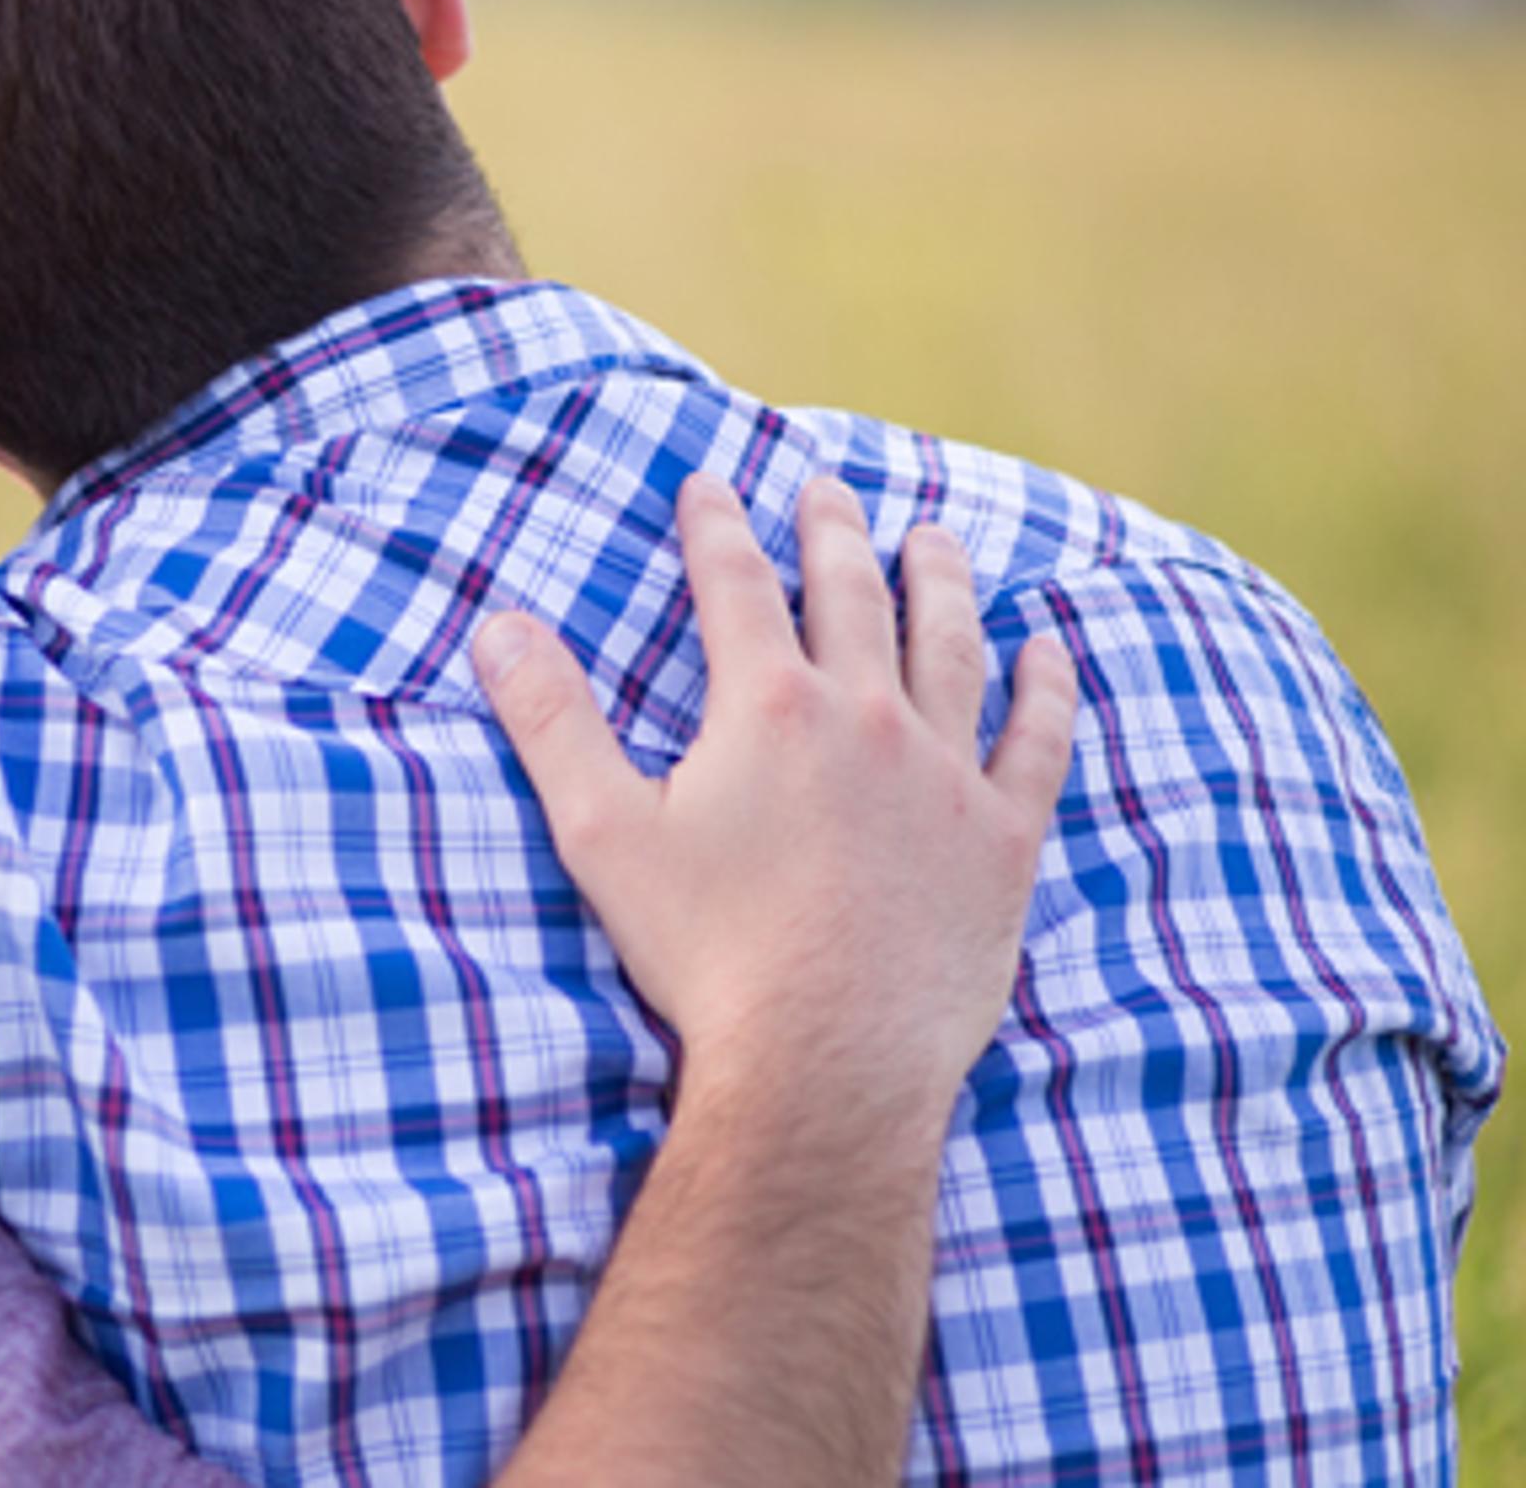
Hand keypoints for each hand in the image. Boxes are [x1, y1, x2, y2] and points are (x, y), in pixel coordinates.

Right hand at [471, 474, 1076, 1106]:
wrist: (826, 1059)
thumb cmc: (705, 953)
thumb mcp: (600, 833)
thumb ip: (551, 721)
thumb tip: (499, 626)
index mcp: (768, 708)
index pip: (736, 586)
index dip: (715, 528)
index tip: (707, 483)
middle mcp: (867, 718)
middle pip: (852, 594)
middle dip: (832, 532)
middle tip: (826, 489)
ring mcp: (946, 774)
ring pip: (952, 646)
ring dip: (940, 581)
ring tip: (933, 540)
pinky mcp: (1001, 838)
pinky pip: (1034, 741)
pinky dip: (1043, 687)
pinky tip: (1044, 651)